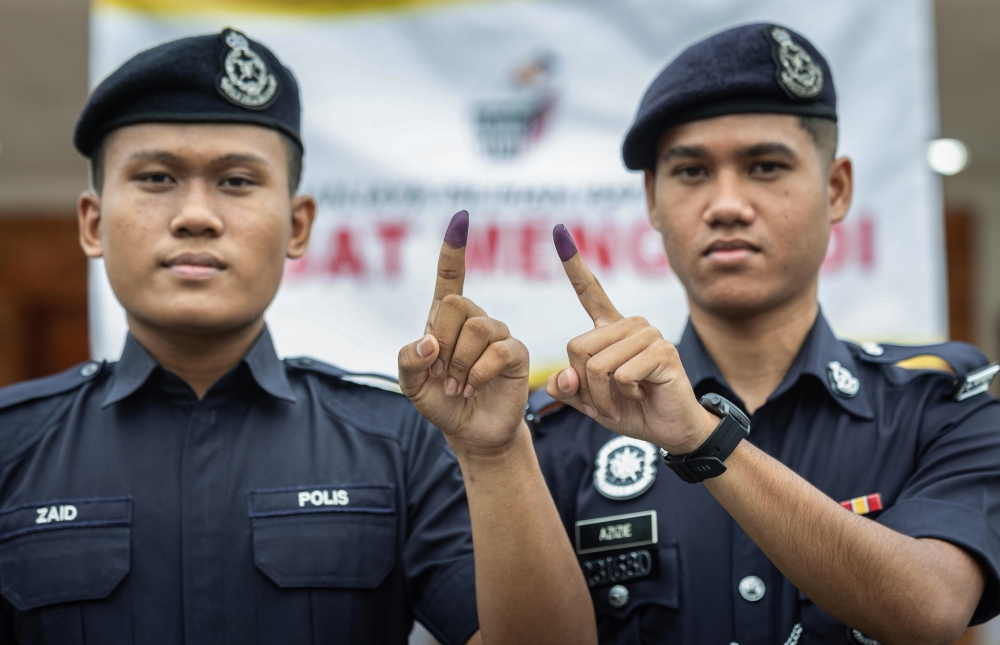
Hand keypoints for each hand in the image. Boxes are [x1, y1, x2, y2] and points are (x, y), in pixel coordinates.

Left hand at [399, 211, 529, 456]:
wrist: (470, 432)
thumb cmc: (440, 402)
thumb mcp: (410, 384)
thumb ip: (408, 360)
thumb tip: (430, 342)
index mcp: (445, 320)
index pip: (450, 277)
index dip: (454, 250)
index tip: (461, 219)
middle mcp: (474, 321)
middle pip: (456, 303)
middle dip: (443, 341)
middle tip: (441, 372)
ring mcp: (498, 335)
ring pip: (477, 328)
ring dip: (459, 363)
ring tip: (457, 385)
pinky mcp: (516, 353)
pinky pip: (497, 350)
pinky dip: (477, 373)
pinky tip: (473, 387)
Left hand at [545, 224, 717, 454]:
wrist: (671, 430)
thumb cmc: (632, 410)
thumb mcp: (590, 401)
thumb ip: (568, 388)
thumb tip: (561, 377)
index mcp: (611, 329)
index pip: (590, 292)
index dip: (574, 265)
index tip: (560, 232)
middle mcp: (630, 325)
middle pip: (577, 347)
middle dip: (583, 385)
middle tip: (603, 402)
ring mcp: (649, 335)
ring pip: (597, 365)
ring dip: (602, 396)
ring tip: (620, 402)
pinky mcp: (663, 352)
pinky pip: (621, 375)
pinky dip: (622, 397)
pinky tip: (640, 397)